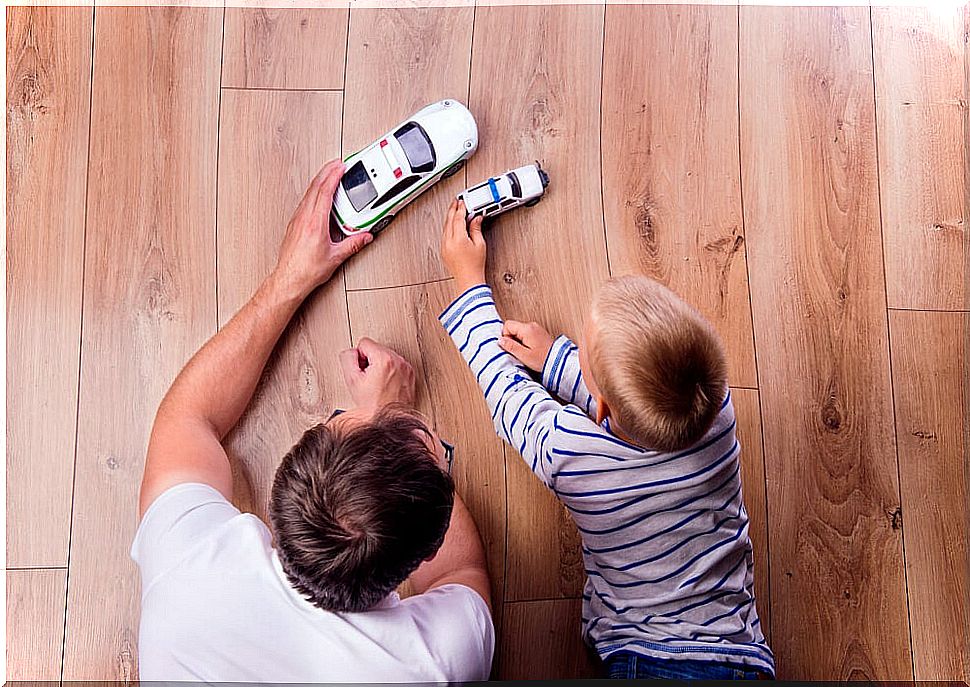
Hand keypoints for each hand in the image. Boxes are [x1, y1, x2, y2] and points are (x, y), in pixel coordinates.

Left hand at [273, 160, 372, 299]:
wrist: (288, 279)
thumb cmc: (306, 270)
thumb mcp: (336, 257)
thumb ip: (353, 244)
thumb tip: (364, 236)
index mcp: (315, 222)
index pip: (324, 191)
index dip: (333, 175)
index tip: (341, 166)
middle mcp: (304, 218)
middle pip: (315, 187)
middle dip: (327, 172)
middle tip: (336, 163)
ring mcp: (297, 219)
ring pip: (309, 193)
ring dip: (320, 181)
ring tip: (329, 174)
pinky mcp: (295, 224)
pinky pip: (305, 202)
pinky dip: (314, 193)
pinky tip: (319, 195)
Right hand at [339, 338, 415, 411]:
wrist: (389, 421)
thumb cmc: (373, 406)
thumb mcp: (352, 380)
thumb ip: (347, 359)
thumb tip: (351, 353)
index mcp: (385, 359)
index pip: (364, 343)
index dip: (358, 357)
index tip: (361, 370)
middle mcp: (398, 361)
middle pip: (376, 349)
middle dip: (369, 361)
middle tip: (368, 379)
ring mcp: (406, 368)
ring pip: (386, 356)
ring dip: (379, 367)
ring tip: (376, 384)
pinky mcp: (410, 376)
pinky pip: (396, 366)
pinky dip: (389, 373)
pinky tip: (384, 385)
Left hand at [441, 199, 485, 291]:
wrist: (468, 280)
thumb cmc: (475, 266)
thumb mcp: (480, 245)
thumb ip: (476, 229)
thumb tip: (475, 218)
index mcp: (458, 239)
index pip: (458, 219)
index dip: (461, 209)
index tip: (463, 203)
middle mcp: (448, 242)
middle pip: (449, 220)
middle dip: (453, 209)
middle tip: (456, 202)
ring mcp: (444, 247)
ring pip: (445, 227)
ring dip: (450, 217)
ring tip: (455, 211)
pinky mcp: (443, 251)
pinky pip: (444, 234)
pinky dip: (448, 226)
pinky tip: (453, 224)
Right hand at [498, 320, 554, 371]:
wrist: (559, 362)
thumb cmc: (543, 360)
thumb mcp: (524, 355)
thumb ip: (510, 346)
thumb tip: (501, 340)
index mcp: (527, 329)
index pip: (508, 325)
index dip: (505, 336)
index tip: (510, 346)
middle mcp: (532, 326)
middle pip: (513, 328)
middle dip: (512, 339)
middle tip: (519, 351)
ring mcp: (536, 329)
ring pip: (519, 332)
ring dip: (519, 341)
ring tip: (526, 352)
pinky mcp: (539, 333)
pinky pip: (526, 334)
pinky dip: (525, 342)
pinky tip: (530, 351)